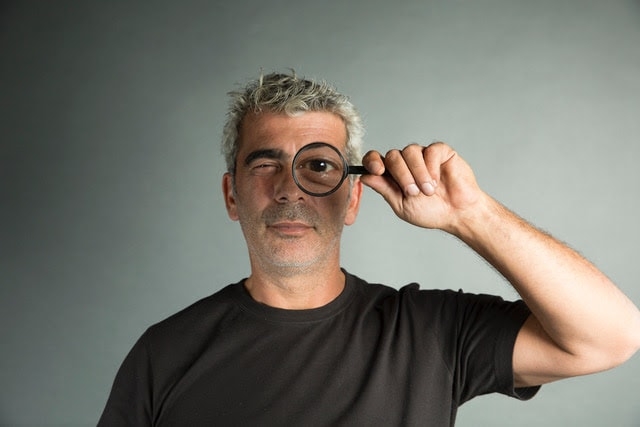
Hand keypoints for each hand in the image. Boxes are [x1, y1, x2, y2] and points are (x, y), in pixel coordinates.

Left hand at [360, 142, 483, 232]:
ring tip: (428, 191)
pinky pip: (430, 150)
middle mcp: (405, 162)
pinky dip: (432, 167)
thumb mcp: (401, 205)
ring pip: (410, 151)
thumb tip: (364, 177)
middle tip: (413, 192)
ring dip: (418, 173)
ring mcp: (422, 155)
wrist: (457, 214)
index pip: (375, 160)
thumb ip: (384, 189)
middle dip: (401, 175)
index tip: (377, 170)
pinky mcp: (440, 152)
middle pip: (392, 156)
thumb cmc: (431, 212)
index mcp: (392, 174)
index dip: (372, 161)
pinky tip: (438, 181)